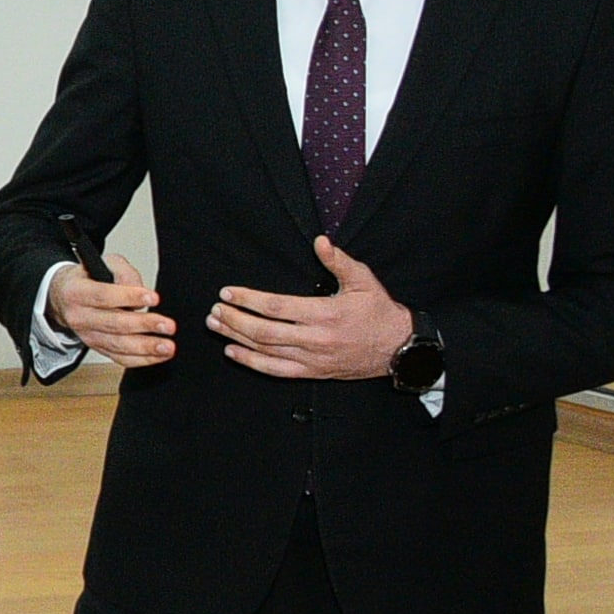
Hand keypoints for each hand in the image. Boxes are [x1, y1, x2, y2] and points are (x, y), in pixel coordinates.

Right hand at [55, 255, 175, 367]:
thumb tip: (140, 290)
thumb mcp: (103, 264)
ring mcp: (87, 335)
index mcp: (76, 292)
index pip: (103, 296)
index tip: (153, 298)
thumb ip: (124, 272)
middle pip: (113, 324)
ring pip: (117, 345)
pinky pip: (119, 358)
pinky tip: (158, 355)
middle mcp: (79, 317)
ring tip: (166, 346)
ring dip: (145, 347)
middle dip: (144, 325)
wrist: (63, 299)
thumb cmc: (87, 280)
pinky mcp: (97, 347)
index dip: (129, 297)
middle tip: (167, 325)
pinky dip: (140, 359)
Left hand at [210, 234, 413, 381]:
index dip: (248, 300)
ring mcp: (313, 358)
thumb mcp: (363, 281)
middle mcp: (316, 338)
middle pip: (264, 332)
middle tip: (214, 310)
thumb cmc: (379, 311)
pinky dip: (251, 362)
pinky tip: (233, 352)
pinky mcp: (313, 372)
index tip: (227, 293)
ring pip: (266, 351)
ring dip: (236, 338)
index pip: (277, 307)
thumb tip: (320, 242)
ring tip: (215, 325)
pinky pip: (276, 370)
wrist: (398, 348)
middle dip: (234, 319)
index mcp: (326, 313)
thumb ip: (339, 261)